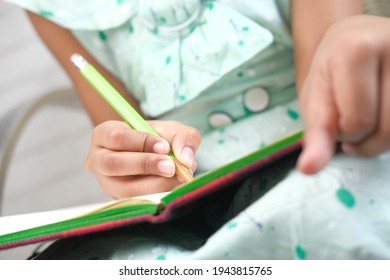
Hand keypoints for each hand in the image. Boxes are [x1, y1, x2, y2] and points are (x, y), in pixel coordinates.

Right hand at [85, 120, 200, 197]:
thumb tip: (185, 158)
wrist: (156, 155)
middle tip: (171, 166)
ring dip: (154, 185)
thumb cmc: (159, 138)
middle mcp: (98, 160)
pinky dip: (157, 197)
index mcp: (104, 135)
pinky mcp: (118, 201)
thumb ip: (182, 137)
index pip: (117, 137)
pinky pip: (135, 203)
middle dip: (144, 165)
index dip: (141, 142)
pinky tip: (173, 189)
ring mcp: (106, 184)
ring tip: (177, 178)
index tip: (164, 146)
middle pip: (113, 164)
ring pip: (123, 189)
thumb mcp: (172, 130)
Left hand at [297, 15, 389, 173]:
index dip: (343, 132)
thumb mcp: (316, 100)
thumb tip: (308, 169)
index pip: (358, 121)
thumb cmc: (331, 72)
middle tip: (352, 122)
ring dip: (383, 138)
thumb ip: (317, 135)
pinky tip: (384, 117)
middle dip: (365, 139)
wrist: (355, 39)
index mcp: (357, 49)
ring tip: (369, 119)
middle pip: (388, 129)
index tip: (336, 118)